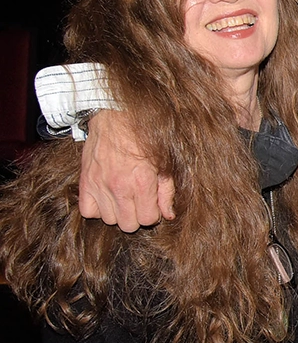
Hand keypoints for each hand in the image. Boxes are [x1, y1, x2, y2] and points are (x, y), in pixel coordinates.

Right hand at [79, 110, 174, 231]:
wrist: (115, 118)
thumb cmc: (143, 138)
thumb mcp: (163, 163)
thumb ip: (166, 192)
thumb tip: (168, 215)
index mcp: (142, 183)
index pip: (147, 220)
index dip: (152, 214)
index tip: (152, 204)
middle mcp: (119, 187)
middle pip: (127, 225)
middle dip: (136, 215)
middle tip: (138, 200)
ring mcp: (99, 186)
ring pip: (109, 220)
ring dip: (117, 212)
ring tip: (123, 196)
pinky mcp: (84, 182)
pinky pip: (87, 211)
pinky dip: (97, 208)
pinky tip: (106, 197)